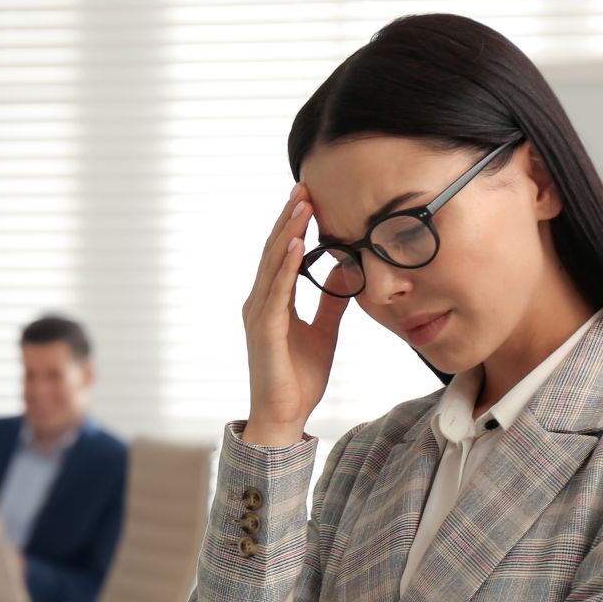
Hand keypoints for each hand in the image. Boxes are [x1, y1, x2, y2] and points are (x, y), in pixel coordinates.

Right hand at [242, 182, 348, 445]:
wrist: (284, 414)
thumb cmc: (299, 378)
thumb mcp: (325, 330)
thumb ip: (330, 300)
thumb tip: (343, 270)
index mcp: (272, 302)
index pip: (282, 255)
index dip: (293, 225)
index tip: (308, 197)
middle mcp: (260, 302)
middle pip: (274, 251)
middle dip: (289, 218)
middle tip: (304, 186)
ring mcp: (259, 314)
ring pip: (273, 264)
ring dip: (287, 232)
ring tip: (301, 204)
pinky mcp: (265, 330)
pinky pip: (277, 291)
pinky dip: (286, 266)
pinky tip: (296, 244)